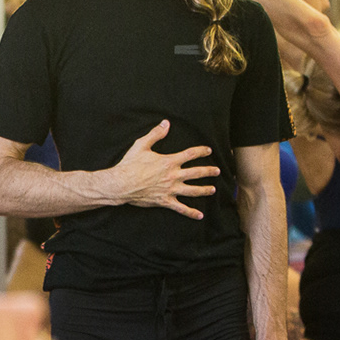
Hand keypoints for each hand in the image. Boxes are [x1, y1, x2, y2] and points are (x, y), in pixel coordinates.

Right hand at [101, 120, 218, 219]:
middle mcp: (173, 176)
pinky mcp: (165, 201)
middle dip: (209, 171)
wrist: (121, 184)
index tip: (209, 150)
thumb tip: (165, 123)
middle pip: (196, 173)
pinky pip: (181, 208)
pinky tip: (199, 215)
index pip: (190, 154)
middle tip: (217, 171)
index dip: (201, 151)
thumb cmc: (130, 165)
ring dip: (205, 190)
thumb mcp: (141, 145)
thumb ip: (155, 134)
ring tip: (213, 189)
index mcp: (169, 162)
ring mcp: (170, 190)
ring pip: (193, 191)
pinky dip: (191, 212)